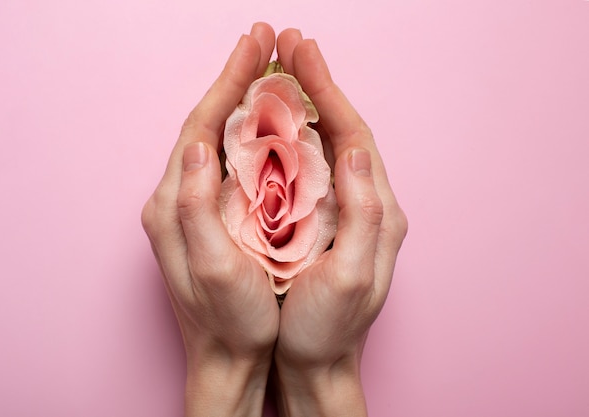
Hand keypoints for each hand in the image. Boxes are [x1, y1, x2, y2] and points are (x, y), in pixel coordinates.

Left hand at [141, 23, 279, 416]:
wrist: (227, 358)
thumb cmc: (229, 320)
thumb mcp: (211, 266)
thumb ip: (196, 204)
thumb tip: (199, 143)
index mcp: (174, 204)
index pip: (200, 127)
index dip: (228, 84)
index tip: (255, 47)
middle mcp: (176, 199)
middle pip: (206, 124)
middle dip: (234, 80)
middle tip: (264, 43)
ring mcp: (192, 207)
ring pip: (217, 140)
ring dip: (241, 101)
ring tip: (268, 70)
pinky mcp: (209, 217)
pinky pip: (228, 162)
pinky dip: (247, 133)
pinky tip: (268, 122)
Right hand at [272, 29, 407, 416]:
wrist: (318, 363)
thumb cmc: (328, 327)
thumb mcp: (350, 277)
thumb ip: (362, 214)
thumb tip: (357, 152)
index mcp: (376, 211)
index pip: (354, 136)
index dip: (328, 92)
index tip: (301, 55)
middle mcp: (366, 203)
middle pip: (342, 131)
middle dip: (317, 86)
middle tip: (288, 47)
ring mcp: (344, 211)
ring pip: (325, 145)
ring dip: (304, 106)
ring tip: (279, 72)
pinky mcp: (323, 221)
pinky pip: (310, 168)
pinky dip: (292, 138)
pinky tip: (273, 123)